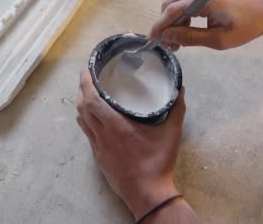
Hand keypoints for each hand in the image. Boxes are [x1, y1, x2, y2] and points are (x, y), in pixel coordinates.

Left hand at [76, 70, 186, 218]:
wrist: (147, 193)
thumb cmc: (158, 163)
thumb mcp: (171, 134)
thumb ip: (176, 109)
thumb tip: (180, 90)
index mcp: (116, 126)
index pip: (91, 100)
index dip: (85, 83)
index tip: (85, 70)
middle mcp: (102, 135)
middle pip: (82, 108)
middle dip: (81, 90)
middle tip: (87, 78)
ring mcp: (98, 147)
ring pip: (82, 121)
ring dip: (82, 106)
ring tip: (89, 94)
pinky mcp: (99, 157)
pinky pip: (87, 133)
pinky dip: (87, 121)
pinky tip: (96, 119)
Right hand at [149, 0, 262, 50]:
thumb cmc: (249, 26)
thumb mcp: (220, 39)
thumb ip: (191, 37)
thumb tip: (167, 36)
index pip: (172, 10)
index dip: (159, 26)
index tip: (152, 40)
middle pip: (171, 4)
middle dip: (166, 24)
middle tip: (171, 45)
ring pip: (178, 1)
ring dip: (175, 20)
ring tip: (180, 41)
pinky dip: (184, 13)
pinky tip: (190, 28)